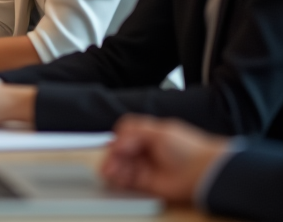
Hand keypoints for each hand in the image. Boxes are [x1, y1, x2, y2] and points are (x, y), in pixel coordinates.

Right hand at [100, 116, 230, 201]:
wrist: (204, 172)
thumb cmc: (186, 148)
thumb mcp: (159, 131)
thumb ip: (134, 131)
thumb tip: (116, 140)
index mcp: (147, 135)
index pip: (123, 135)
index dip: (116, 141)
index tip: (112, 146)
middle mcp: (145, 150)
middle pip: (120, 151)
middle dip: (112, 156)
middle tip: (108, 162)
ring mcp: (146, 167)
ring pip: (121, 165)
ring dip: (113, 167)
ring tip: (111, 171)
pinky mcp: (147, 183)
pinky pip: (127, 181)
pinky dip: (119, 179)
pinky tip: (117, 177)